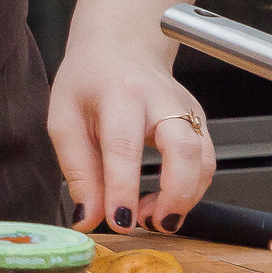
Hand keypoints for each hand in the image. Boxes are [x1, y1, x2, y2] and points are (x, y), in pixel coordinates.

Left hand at [48, 36, 214, 233]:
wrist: (119, 48)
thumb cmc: (88, 80)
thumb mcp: (65, 119)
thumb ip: (78, 170)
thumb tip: (88, 217)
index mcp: (120, 93)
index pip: (124, 146)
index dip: (123, 188)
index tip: (119, 221)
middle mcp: (161, 100)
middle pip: (183, 150)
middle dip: (174, 196)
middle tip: (150, 224)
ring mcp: (187, 110)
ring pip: (204, 161)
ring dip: (184, 199)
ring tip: (151, 218)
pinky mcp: (200, 122)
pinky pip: (206, 164)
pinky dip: (190, 191)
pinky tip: (162, 202)